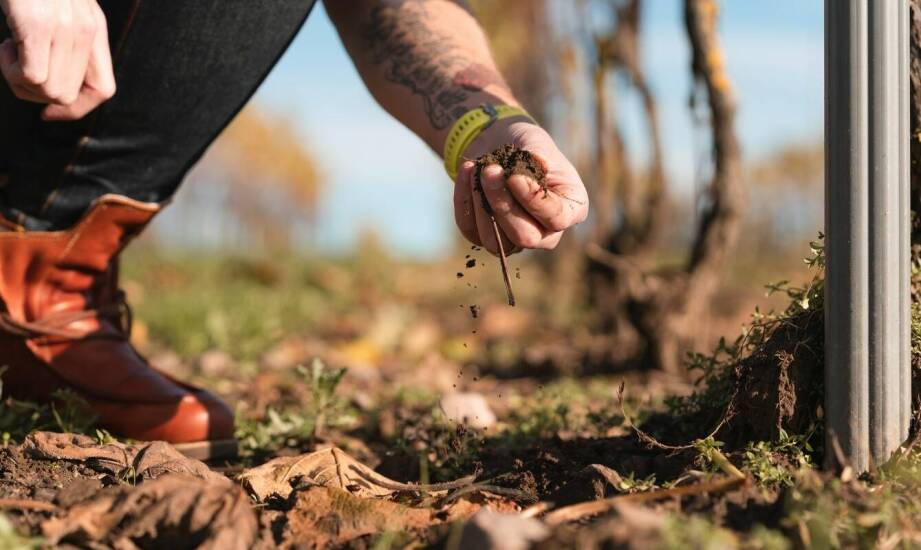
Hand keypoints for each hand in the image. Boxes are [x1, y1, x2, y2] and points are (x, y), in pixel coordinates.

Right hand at [0, 0, 114, 120]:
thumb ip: (68, 38)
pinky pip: (32, 76)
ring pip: (52, 91)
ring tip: (10, 47)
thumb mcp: (59, 7)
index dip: (75, 110)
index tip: (47, 113)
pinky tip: (5, 46)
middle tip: (18, 63)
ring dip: (20, 80)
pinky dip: (11, 71)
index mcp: (94, 27)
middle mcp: (86, 29)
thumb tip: (53, 83)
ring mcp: (66, 27)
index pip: (102, 88)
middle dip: (36, 92)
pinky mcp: (38, 24)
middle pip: (69, 95)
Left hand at [453, 118, 588, 254]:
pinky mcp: (486, 235)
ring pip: (496, 242)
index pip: (556, 218)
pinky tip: (467, 172)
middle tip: (490, 171)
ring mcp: (515, 239)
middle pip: (525, 237)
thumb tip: (537, 161)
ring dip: (481, 205)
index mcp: (570, 210)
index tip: (514, 176)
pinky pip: (471, 230)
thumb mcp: (537, 143)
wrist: (500, 145)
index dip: (534, 201)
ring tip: (477, 169)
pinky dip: (464, 201)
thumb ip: (538, 154)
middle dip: (503, 205)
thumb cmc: (526, 145)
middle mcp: (546, 232)